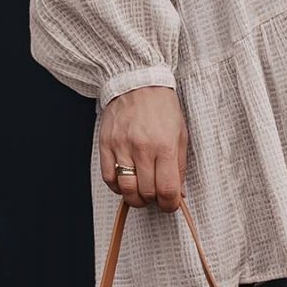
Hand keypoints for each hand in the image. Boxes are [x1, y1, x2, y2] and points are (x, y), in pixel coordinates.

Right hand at [98, 86, 186, 208]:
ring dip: (135, 197)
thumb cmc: (162, 107)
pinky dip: (117, 186)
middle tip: (157, 195)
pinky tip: (126, 180)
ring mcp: (121, 147)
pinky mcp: (106, 145)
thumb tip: (179, 193)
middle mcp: (142, 148)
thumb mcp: (180, 134)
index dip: (170, 204)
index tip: (170, 204)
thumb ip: (179, 166)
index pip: (167, 189)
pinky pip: (108, 177)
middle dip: (154, 201)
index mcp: (165, 146)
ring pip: (126, 189)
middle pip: (146, 193)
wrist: (137, 82)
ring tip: (141, 191)